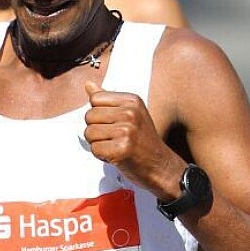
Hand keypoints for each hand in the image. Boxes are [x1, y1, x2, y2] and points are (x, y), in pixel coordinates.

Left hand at [83, 81, 184, 198]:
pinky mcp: (122, 149)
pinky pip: (94, 149)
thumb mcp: (130, 114)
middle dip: (96, 130)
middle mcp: (130, 113)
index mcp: (132, 100)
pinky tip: (116, 156)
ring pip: (89, 133)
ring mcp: (127, 131)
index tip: (112, 123)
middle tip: (113, 138)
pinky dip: (101, 156)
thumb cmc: (143, 141)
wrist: (160, 166)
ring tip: (115, 146)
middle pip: (89, 116)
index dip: (98, 114)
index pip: (95, 99)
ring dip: (98, 144)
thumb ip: (107, 100)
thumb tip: (89, 84)